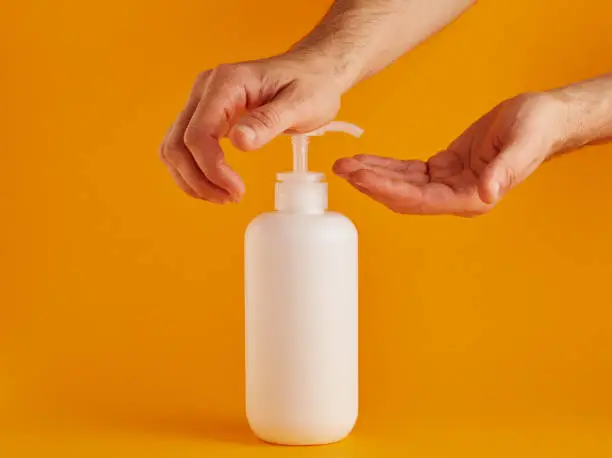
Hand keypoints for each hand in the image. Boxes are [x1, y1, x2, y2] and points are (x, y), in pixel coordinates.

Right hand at [159, 54, 344, 202]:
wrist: (313, 71)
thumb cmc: (311, 85)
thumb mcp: (300, 104)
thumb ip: (268, 121)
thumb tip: (239, 141)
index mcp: (227, 82)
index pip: (199, 133)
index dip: (212, 168)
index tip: (237, 190)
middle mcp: (206, 89)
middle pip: (178, 143)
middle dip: (199, 179)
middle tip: (230, 198)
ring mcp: (202, 101)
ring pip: (174, 148)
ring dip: (192, 179)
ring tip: (224, 196)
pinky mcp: (206, 114)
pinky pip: (185, 147)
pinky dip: (194, 171)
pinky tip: (215, 185)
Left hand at [334, 92, 567, 215]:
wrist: (543, 119)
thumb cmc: (537, 129)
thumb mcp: (523, 143)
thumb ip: (505, 170)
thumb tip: (486, 194)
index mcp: (472, 196)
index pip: (419, 199)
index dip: (387, 188)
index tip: (361, 176)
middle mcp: (455, 196)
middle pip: (403, 196)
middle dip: (372, 184)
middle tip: (342, 169)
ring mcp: (447, 184)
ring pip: (401, 185)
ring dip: (373, 175)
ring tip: (345, 165)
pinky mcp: (442, 169)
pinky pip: (408, 171)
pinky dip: (385, 166)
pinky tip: (365, 161)